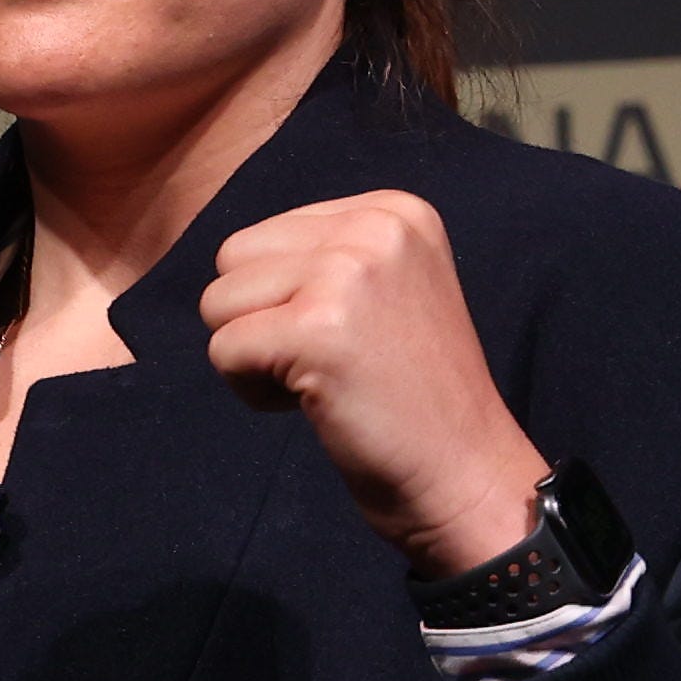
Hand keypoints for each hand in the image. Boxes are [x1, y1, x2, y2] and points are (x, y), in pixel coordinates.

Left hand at [196, 191, 548, 577]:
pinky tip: (315, 403)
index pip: (264, 236)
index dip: (283, 298)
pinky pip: (223, 351)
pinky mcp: (317, 327)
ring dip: (254, 355)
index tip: (348, 334)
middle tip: (328, 360)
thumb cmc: (410, 393)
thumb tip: (233, 257)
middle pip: (233, 260)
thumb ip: (320, 256)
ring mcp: (347, 273)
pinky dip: (252, 391)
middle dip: (258, 319)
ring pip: (218, 303)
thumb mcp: (386, 289)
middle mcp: (373, 226)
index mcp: (391, 210)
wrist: (462, 470)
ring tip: (323, 378)